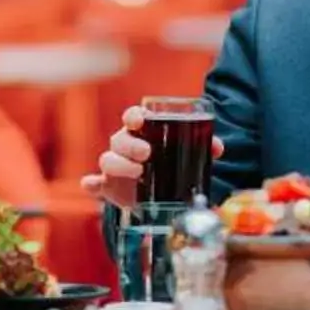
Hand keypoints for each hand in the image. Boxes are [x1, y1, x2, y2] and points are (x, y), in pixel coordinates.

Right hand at [80, 105, 224, 210]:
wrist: (162, 194)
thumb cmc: (171, 165)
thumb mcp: (188, 155)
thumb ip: (202, 148)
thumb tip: (217, 147)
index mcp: (141, 133)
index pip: (132, 117)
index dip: (134, 116)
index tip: (141, 120)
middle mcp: (125, 146)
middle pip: (119, 139)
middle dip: (131, 144)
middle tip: (147, 154)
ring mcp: (115, 167)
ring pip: (107, 160)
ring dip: (119, 165)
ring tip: (138, 172)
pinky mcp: (110, 187)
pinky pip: (94, 183)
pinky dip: (92, 184)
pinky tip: (94, 185)